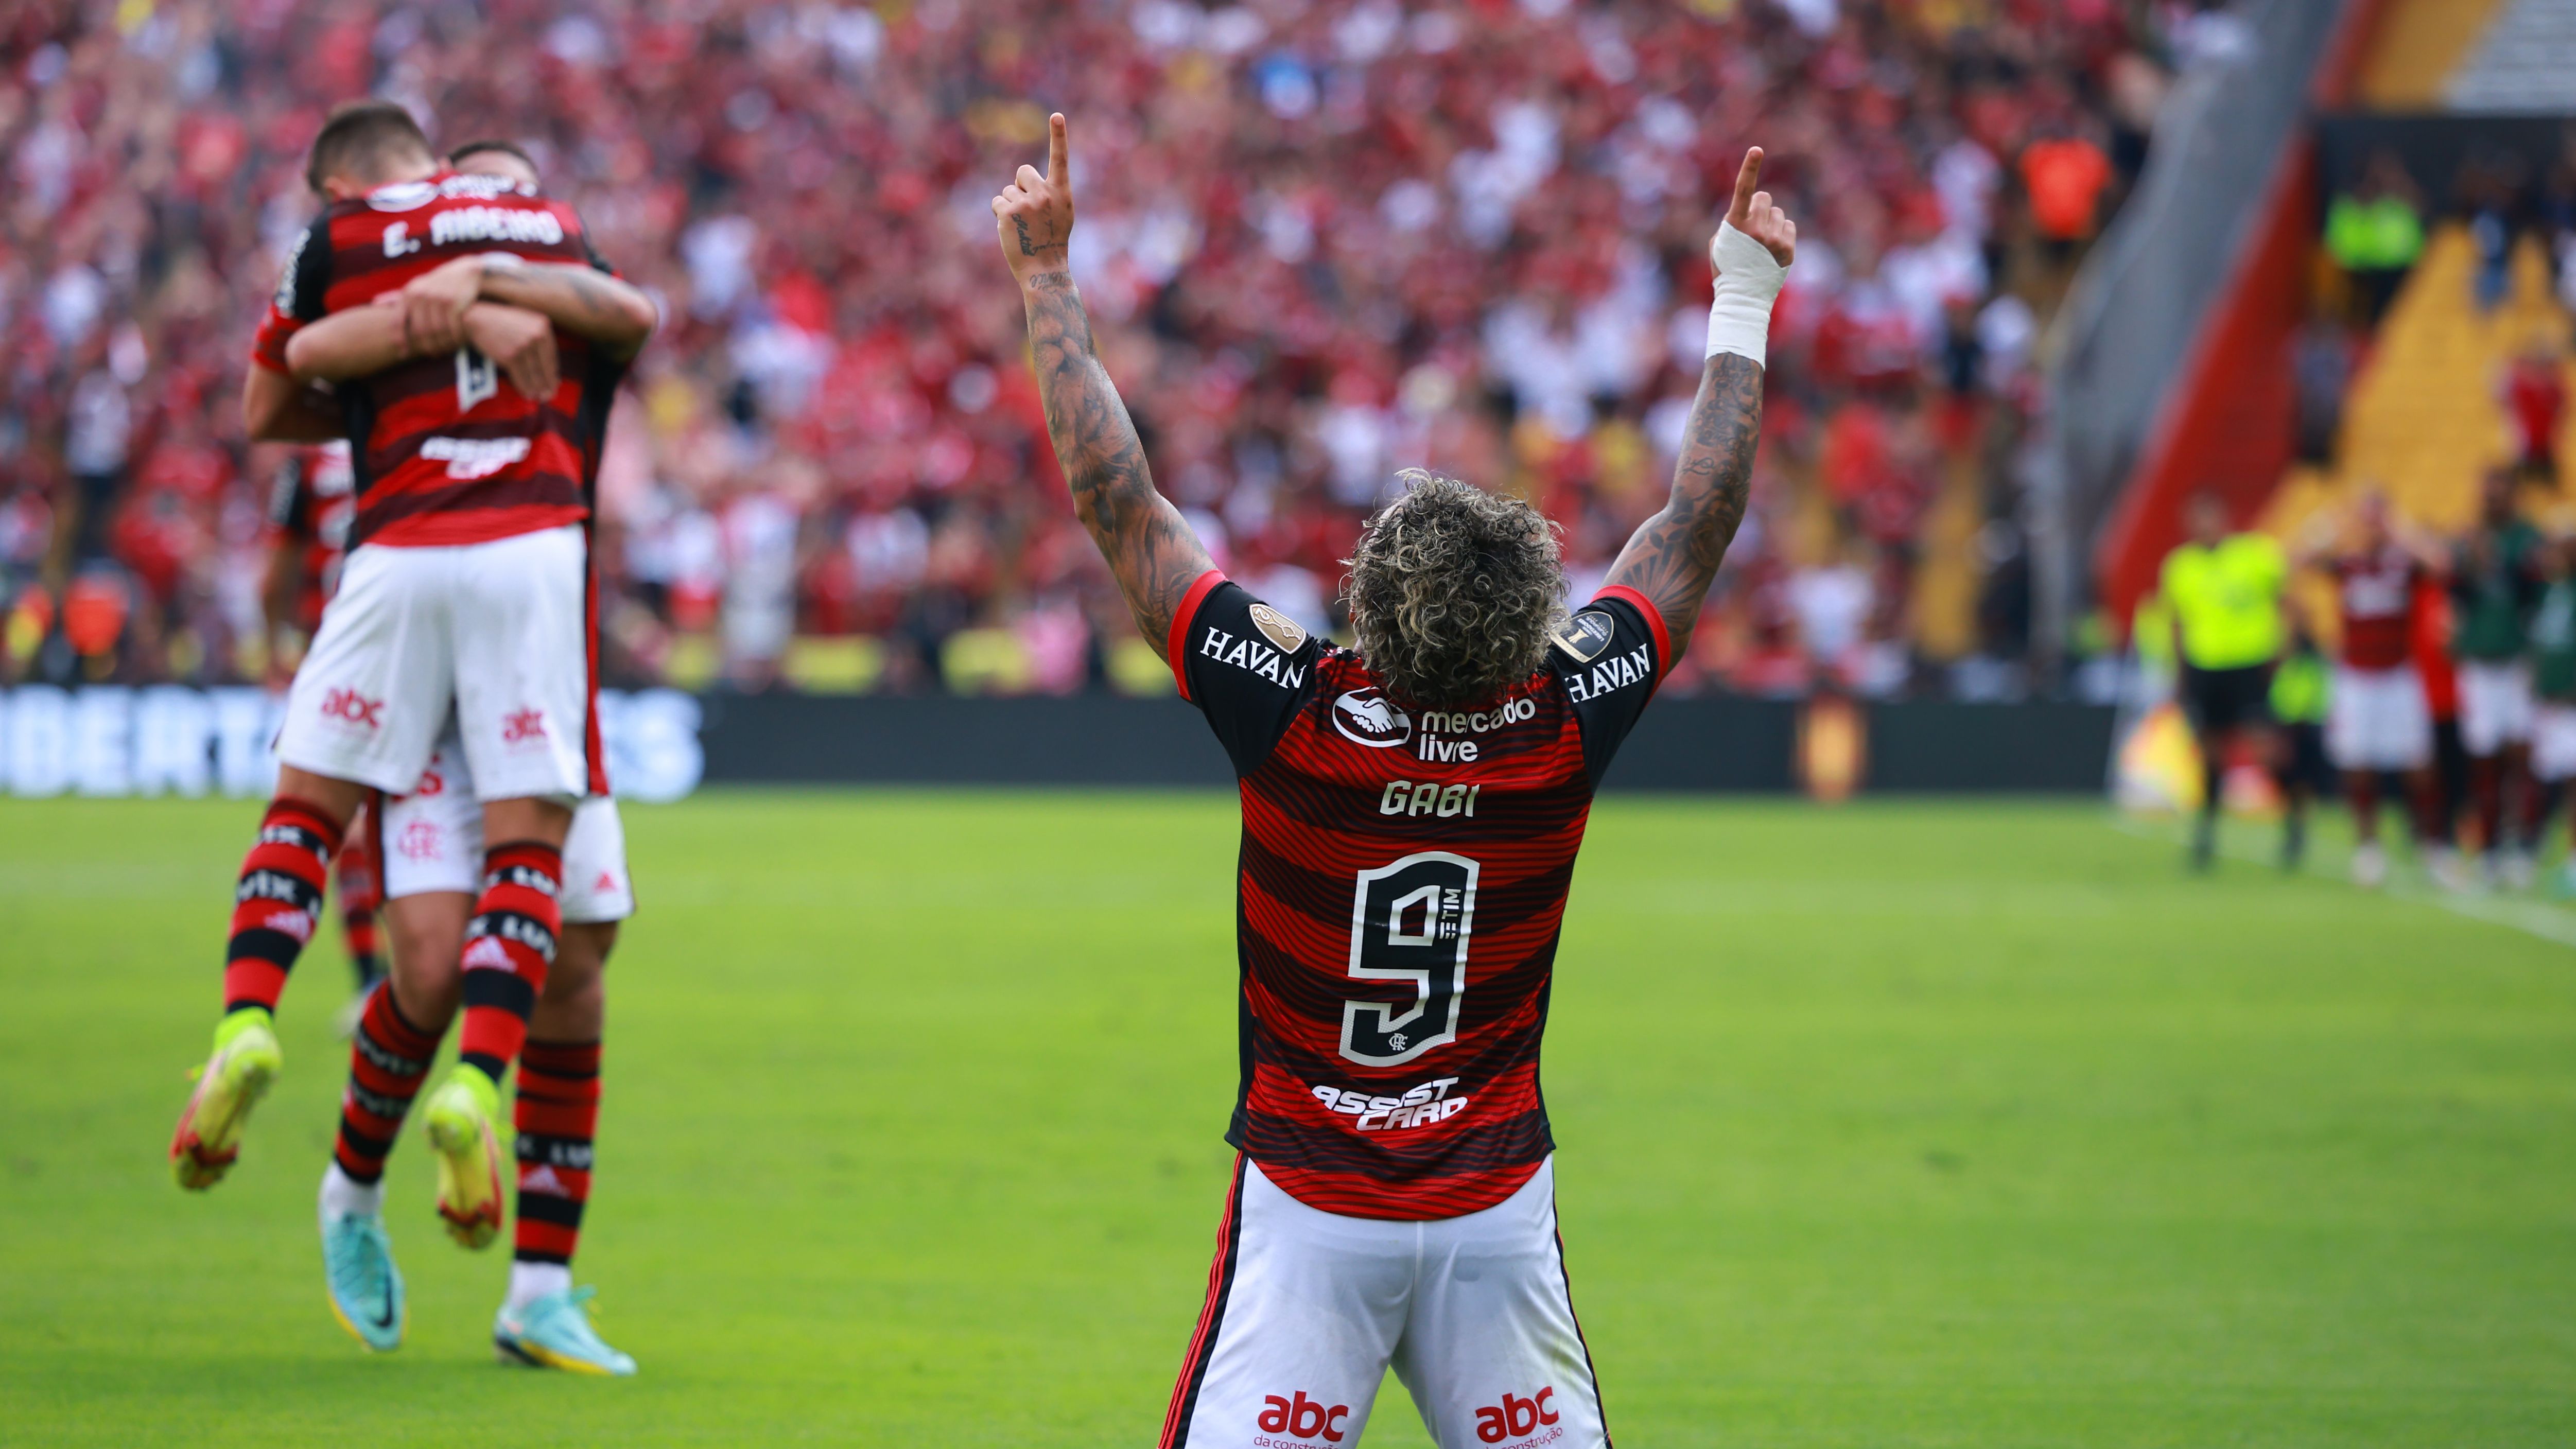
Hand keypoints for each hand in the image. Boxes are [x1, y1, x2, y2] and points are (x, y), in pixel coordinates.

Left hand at [401, 255, 486, 355]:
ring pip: (436, 331)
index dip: (399, 340)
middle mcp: (420, 295)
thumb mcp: (416, 286)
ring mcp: (437, 298)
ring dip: (442, 344)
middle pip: (419, 330)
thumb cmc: (437, 283)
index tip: (403, 354)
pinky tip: (458, 342)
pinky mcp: (453, 302)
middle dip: (426, 345)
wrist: (465, 272)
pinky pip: (452, 328)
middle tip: (431, 354)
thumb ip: (396, 297)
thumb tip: (375, 303)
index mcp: (408, 293)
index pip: (397, 322)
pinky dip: (455, 338)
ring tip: (445, 350)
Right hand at [462, 302, 559, 400]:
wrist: (478, 318)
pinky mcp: (511, 356)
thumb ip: (539, 339)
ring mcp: (524, 346)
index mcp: (543, 326)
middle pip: (546, 366)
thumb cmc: (503, 322)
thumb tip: (551, 367)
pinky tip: (528, 394)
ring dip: (538, 389)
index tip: (555, 383)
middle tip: (550, 396)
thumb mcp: (527, 322)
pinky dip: (525, 388)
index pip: (552, 355)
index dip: (553, 372)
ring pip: (535, 373)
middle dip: (548, 384)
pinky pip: (521, 377)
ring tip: (540, 398)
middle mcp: (536, 335)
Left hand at [992, 112, 1073, 285]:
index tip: (1056, 115)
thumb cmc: (1053, 241)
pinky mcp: (1008, 213)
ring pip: (1008, 190)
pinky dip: (1000, 215)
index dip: (1058, 136)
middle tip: (1029, 211)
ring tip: (1023, 226)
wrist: (1044, 269)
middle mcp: (1045, 194)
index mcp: (1061, 192)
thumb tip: (1024, 183)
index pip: (1060, 159)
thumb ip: (1050, 193)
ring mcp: (1026, 203)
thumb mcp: (1061, 213)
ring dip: (1010, 205)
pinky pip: (997, 203)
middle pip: (1022, 172)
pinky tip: (1011, 230)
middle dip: (1020, 186)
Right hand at [1722, 147, 1796, 268]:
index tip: (1757, 149)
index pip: (1743, 190)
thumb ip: (1733, 220)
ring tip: (1761, 244)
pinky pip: (1789, 226)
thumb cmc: (1726, 267)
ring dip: (1770, 222)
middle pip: (1765, 197)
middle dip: (1759, 207)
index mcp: (1735, 225)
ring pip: (1778, 212)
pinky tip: (1772, 249)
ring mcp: (1773, 240)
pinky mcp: (1787, 249)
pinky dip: (1781, 234)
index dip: (1749, 168)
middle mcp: (1755, 230)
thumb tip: (1751, 208)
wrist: (1742, 297)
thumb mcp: (1720, 241)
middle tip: (1752, 227)